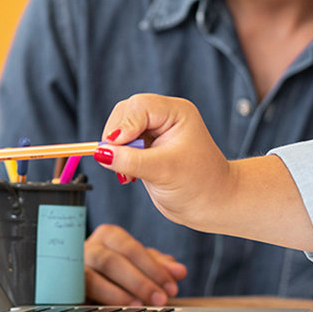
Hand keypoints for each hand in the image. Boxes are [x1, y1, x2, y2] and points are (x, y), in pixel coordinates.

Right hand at [83, 224, 187, 305]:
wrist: (84, 279)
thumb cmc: (117, 269)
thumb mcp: (141, 265)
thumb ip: (158, 266)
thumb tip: (179, 271)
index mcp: (108, 236)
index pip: (130, 248)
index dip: (153, 268)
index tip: (171, 285)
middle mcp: (88, 248)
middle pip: (111, 261)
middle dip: (139, 281)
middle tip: (160, 298)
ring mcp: (73, 268)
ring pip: (91, 278)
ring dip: (117, 294)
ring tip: (138, 305)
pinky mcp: (65, 288)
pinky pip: (77, 295)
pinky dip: (96, 302)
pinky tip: (111, 311)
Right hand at [94, 94, 230, 226]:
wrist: (212, 204)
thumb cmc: (198, 185)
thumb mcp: (163, 171)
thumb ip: (130, 160)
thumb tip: (100, 152)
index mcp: (176, 112)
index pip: (139, 107)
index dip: (123, 126)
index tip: (115, 148)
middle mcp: (165, 117)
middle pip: (125, 113)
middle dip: (117, 137)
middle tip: (118, 162)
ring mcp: (155, 131)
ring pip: (120, 128)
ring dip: (116, 149)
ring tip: (127, 173)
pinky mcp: (146, 147)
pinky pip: (122, 144)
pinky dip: (119, 158)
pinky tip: (130, 175)